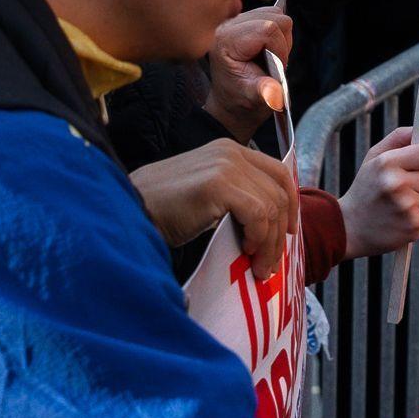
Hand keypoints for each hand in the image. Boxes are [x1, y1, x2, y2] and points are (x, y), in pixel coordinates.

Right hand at [130, 140, 298, 261]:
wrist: (128, 210)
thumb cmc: (162, 210)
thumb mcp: (206, 195)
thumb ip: (236, 198)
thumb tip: (270, 228)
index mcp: (229, 150)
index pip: (278, 172)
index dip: (290, 204)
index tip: (288, 233)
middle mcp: (231, 152)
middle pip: (278, 192)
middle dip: (280, 232)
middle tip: (271, 263)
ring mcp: (225, 165)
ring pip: (271, 206)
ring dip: (270, 242)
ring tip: (259, 266)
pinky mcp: (218, 184)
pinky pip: (258, 214)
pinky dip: (258, 237)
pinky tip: (246, 252)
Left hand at [202, 6, 293, 140]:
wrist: (230, 103)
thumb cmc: (239, 100)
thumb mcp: (253, 99)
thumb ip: (264, 93)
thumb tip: (274, 93)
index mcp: (227, 42)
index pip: (268, 29)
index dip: (279, 49)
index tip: (275, 69)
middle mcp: (228, 26)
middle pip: (275, 17)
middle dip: (282, 42)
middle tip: (273, 63)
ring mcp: (236, 20)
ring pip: (276, 14)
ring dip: (280, 37)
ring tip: (270, 57)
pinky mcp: (244, 20)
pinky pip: (272, 15)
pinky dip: (277, 32)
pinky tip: (267, 48)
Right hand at [341, 127, 418, 255]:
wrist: (348, 228)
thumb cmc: (366, 188)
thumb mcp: (374, 158)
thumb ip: (399, 138)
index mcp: (387, 163)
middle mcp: (396, 184)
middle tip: (406, 188)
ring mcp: (405, 207)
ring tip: (399, 205)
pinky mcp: (412, 226)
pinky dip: (417, 220)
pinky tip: (399, 220)